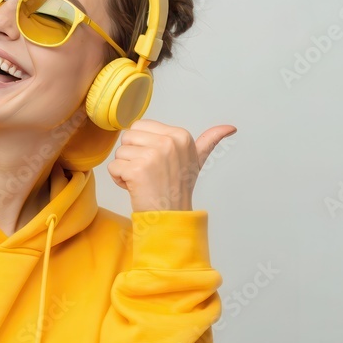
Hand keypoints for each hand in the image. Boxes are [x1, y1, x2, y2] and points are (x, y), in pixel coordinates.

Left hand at [105, 120, 236, 212]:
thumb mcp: (197, 161)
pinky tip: (135, 188)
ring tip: (143, 181)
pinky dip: (118, 180)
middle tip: (148, 173)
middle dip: (131, 156)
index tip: (156, 162)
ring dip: (124, 169)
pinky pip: (113, 167)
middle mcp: (168, 142)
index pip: (138, 126)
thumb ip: (209, 141)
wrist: (171, 216)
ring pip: (119, 153)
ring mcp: (153, 155)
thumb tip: (229, 128)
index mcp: (180, 135)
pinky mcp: (137, 169)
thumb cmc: (178, 188)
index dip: (141, 145)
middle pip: (127, 137)